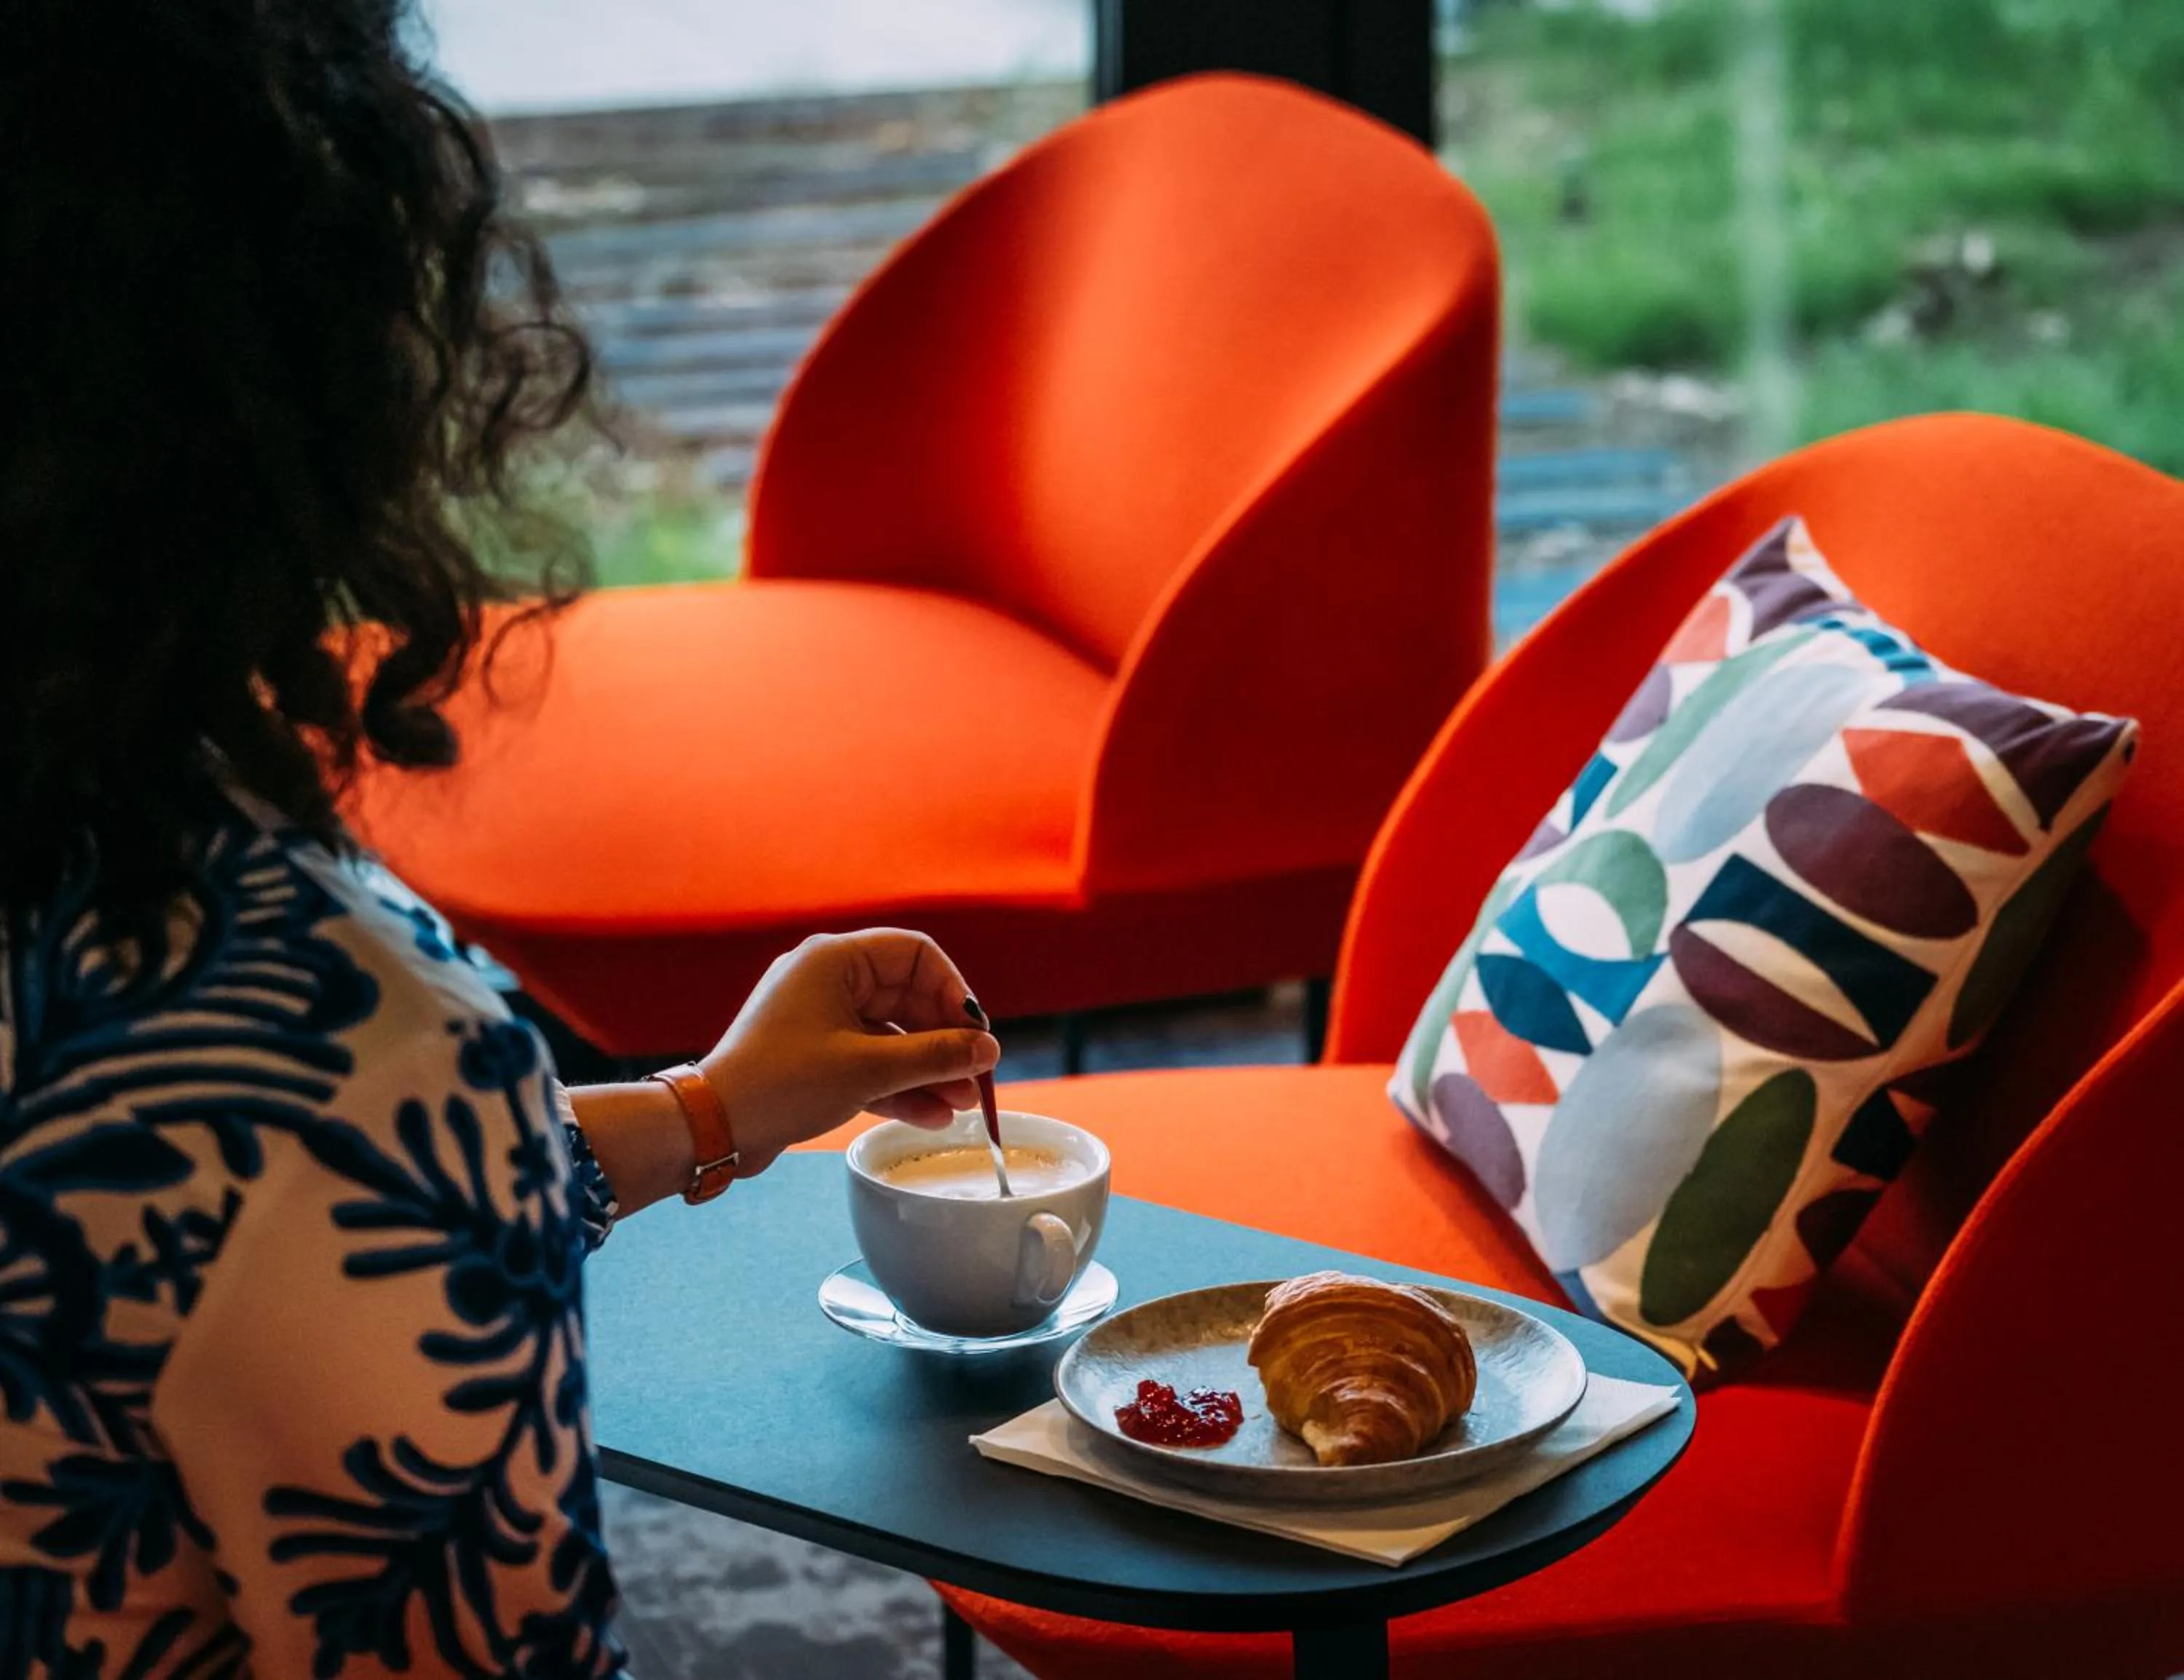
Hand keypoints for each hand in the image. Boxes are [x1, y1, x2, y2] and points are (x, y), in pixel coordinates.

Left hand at [701, 930, 999, 1177]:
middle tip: (976, 1077)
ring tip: (961, 1105)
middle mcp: (827, 980)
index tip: (975, 1033)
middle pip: (907, 998)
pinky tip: (931, 1115)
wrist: (714, 1127)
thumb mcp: (868, 1068)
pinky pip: (869, 1061)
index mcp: (834, 959)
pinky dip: (899, 1085)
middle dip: (944, 1040)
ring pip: (891, 1035)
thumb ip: (935, 1056)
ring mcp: (819, 1019)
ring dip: (927, 1069)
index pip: (915, 954)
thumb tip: (988, 1050)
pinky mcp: (815, 1056)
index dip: (952, 991)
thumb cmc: (782, 1082)